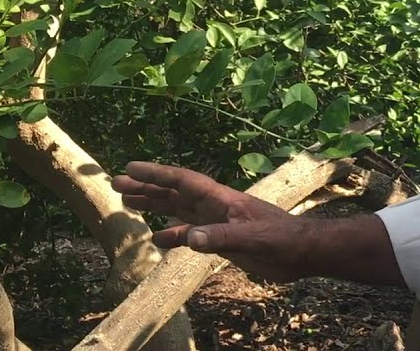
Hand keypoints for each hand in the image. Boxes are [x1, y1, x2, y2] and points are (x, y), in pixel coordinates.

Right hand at [112, 161, 314, 281]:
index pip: (183, 182)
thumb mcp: (254, 238)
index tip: (130, 168)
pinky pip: (191, 234)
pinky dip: (173, 235)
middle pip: (175, 193)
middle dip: (147, 187)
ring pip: (179, 210)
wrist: (302, 252)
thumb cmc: (283, 239)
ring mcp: (218, 222)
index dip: (157, 174)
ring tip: (127, 203)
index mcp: (222, 199)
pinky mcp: (222, 240)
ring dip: (154, 206)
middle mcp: (215, 207)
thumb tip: (189, 238)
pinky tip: (157, 239)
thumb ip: (222, 237)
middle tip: (116, 182)